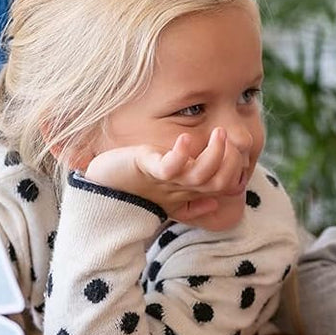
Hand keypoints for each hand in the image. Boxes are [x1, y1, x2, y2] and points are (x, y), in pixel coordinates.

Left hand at [82, 128, 246, 223]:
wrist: (99, 191)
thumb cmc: (132, 188)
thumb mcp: (166, 191)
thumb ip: (190, 197)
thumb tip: (215, 202)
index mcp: (187, 190)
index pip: (224, 184)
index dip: (236, 169)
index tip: (236, 147)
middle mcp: (180, 187)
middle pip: (219, 182)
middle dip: (231, 161)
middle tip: (230, 136)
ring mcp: (165, 180)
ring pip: (202, 176)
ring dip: (215, 154)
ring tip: (219, 132)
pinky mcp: (148, 169)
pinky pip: (170, 166)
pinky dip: (181, 154)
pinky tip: (186, 139)